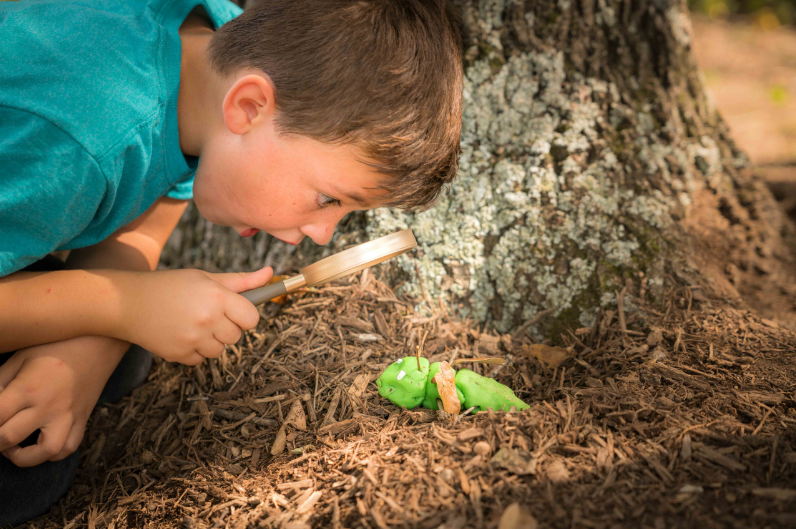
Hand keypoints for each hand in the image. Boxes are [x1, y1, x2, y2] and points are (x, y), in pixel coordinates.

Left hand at [0, 336, 127, 466]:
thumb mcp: (20, 358)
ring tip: (14, 446)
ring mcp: (68, 415)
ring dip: (23, 457)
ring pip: (45, 451)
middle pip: (9, 438)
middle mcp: (48, 406)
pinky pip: (69, 447)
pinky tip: (40, 443)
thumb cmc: (55, 347)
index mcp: (28, 388)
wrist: (98, 343)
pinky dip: (52, 453)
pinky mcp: (82, 419)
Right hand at [117, 266, 272, 364]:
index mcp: (217, 296)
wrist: (127, 302)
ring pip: (219, 350)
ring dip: (211, 341)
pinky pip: (200, 359)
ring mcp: (192, 338)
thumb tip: (270, 273)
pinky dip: (194, 350)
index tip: (235, 311)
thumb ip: (241, 280)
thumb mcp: (206, 278)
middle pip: (236, 336)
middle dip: (227, 327)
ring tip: (192, 323)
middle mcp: (207, 318)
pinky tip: (180, 333)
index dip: (245, 315)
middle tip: (208, 314)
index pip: (252, 318)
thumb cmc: (171, 286)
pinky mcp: (179, 354)